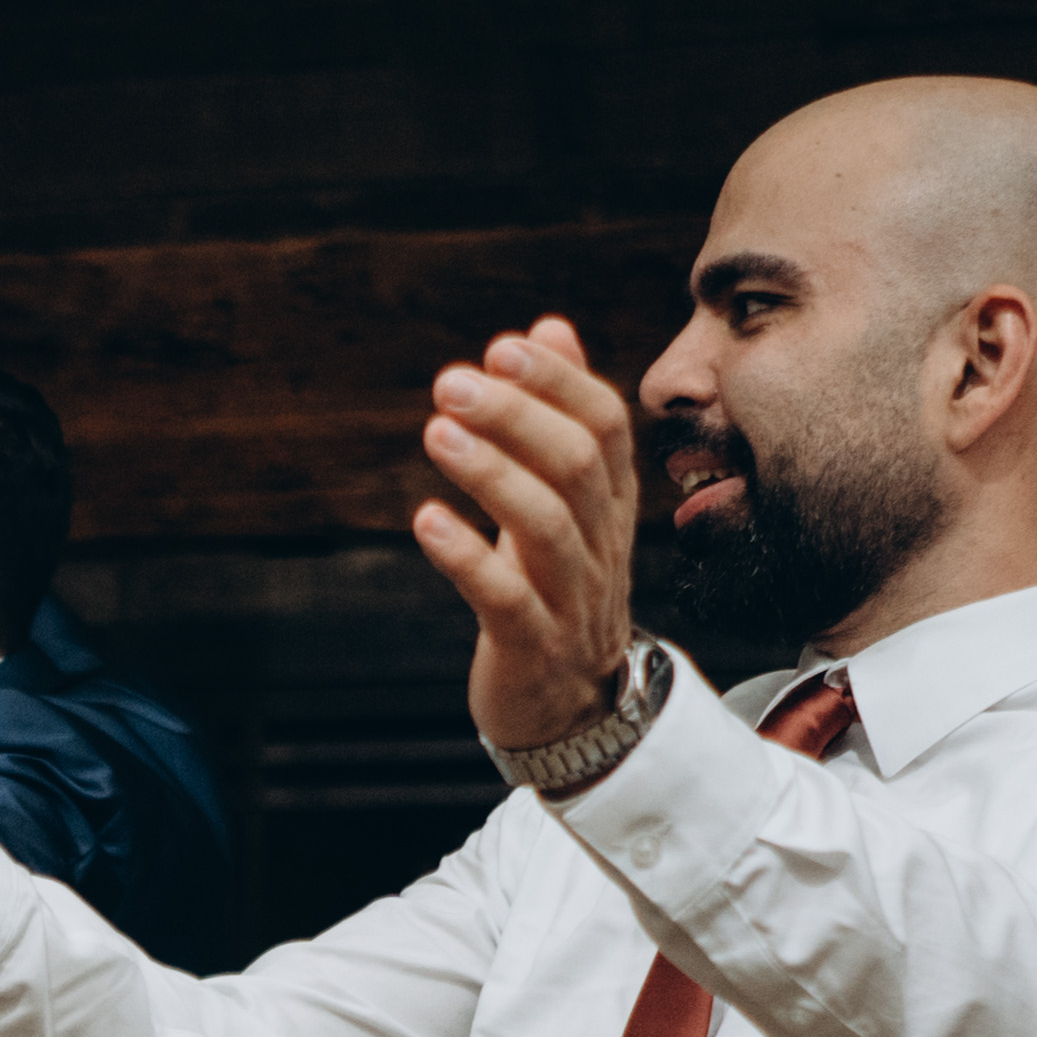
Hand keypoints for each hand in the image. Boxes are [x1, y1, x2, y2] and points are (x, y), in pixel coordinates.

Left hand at [412, 320, 644, 758]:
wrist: (570, 710)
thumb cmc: (555, 589)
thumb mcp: (563, 501)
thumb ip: (555, 415)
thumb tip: (548, 326)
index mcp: (610, 505)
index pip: (605, 426)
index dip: (559, 382)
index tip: (504, 346)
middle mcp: (601, 545)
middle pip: (576, 465)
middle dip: (516, 414)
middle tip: (449, 380)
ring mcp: (571, 600)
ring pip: (546, 526)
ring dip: (490, 472)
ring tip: (438, 431)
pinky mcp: (531, 647)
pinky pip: (504, 598)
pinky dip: (464, 555)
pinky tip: (426, 519)